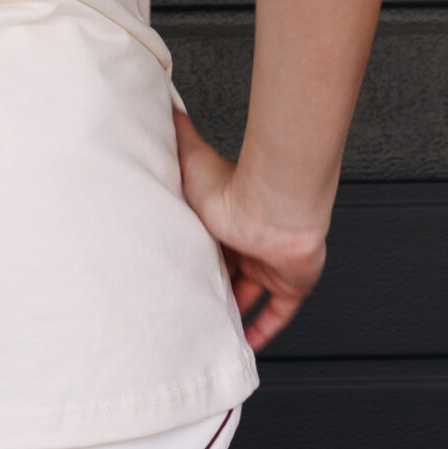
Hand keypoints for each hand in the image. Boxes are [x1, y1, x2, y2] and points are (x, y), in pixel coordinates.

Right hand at [173, 107, 326, 351]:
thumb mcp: (187, 158)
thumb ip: (174, 132)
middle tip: (184, 308)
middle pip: (224, 273)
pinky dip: (261, 331)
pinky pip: (276, 315)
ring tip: (205, 332)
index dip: (191, 259)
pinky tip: (245, 346)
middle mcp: (245, 243)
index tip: (173, 272)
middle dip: (207, 289)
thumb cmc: (229, 185)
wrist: (271, 205)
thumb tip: (159, 102)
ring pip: (247, 296)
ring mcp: (269, 265)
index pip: (204, 244)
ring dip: (230, 313)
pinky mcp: (289, 285)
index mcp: (222, 219)